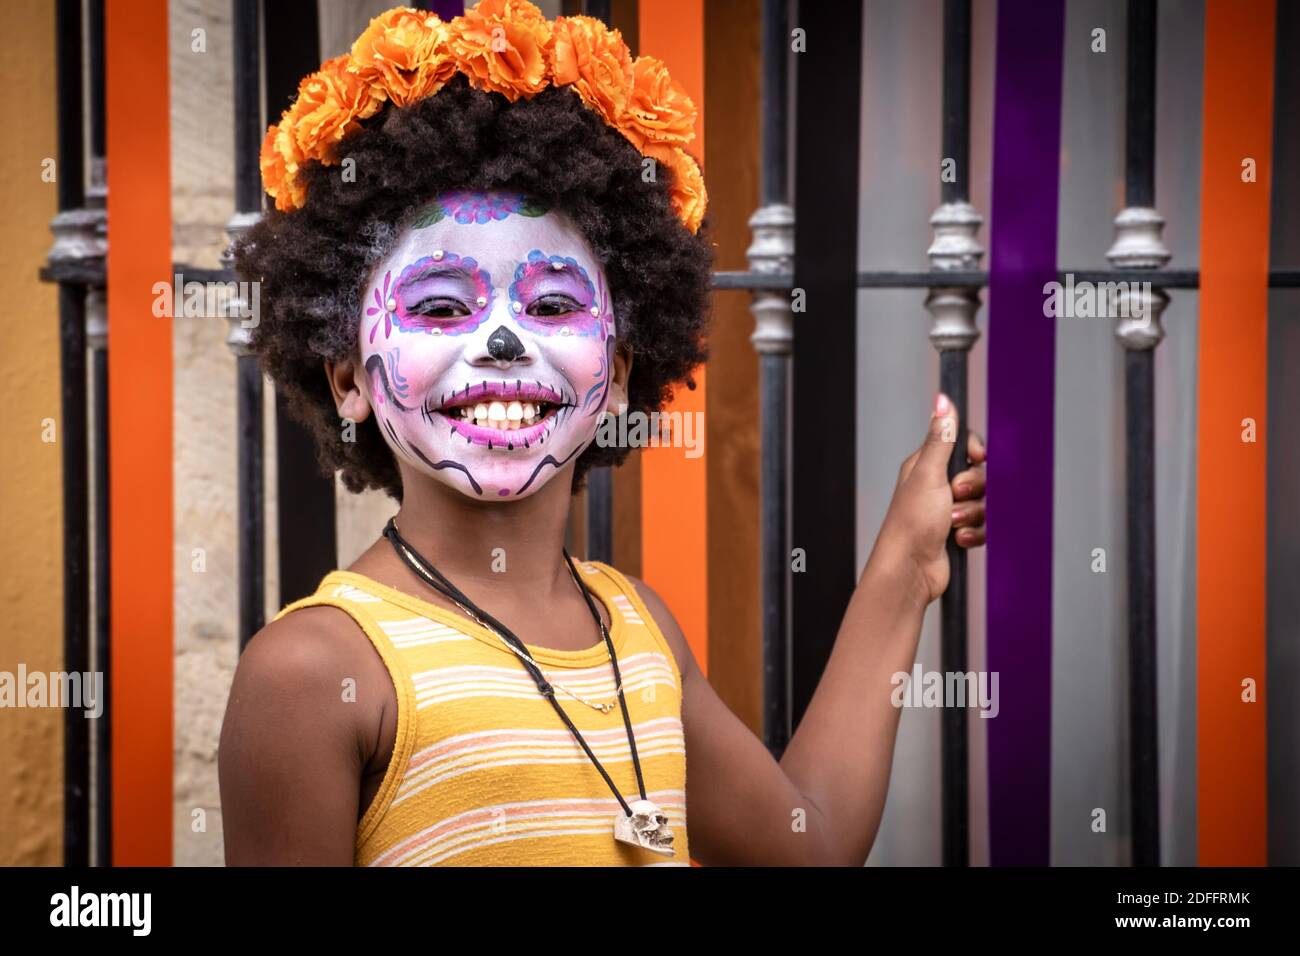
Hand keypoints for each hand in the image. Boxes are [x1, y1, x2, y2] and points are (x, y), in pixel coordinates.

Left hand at [873, 393, 986, 603]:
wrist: (909, 570)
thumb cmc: (911, 522)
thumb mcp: (929, 474)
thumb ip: (940, 438)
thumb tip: (942, 399)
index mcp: (926, 465)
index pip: (963, 444)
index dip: (975, 451)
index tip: (978, 458)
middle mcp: (936, 485)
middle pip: (979, 474)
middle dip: (974, 489)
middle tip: (955, 497)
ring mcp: (947, 510)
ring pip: (983, 502)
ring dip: (973, 514)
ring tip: (952, 524)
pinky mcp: (956, 532)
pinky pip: (982, 525)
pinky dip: (973, 533)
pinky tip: (957, 539)